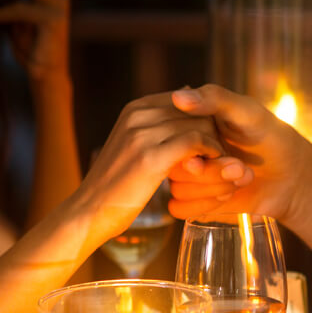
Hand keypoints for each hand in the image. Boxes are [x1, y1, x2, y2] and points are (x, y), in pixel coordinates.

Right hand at [71, 92, 246, 240]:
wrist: (89, 212)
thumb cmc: (115, 186)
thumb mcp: (132, 148)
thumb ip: (155, 129)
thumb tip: (182, 108)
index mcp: (135, 108)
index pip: (185, 100)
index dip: (203, 120)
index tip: (212, 142)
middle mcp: (138, 114)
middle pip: (195, 111)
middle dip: (213, 130)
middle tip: (222, 154)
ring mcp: (142, 134)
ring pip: (198, 124)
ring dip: (215, 143)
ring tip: (221, 163)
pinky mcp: (150, 157)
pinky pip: (195, 142)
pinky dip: (210, 153)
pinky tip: (210, 168)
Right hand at [166, 84, 311, 221]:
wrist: (290, 175)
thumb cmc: (269, 136)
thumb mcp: (247, 111)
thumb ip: (214, 99)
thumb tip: (179, 96)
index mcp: (188, 123)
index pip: (169, 135)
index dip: (192, 147)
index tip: (220, 149)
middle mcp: (182, 149)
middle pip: (173, 166)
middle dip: (211, 172)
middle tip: (240, 167)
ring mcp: (186, 176)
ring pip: (177, 189)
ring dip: (214, 188)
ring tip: (242, 177)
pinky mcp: (192, 202)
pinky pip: (178, 209)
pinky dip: (205, 205)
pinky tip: (229, 195)